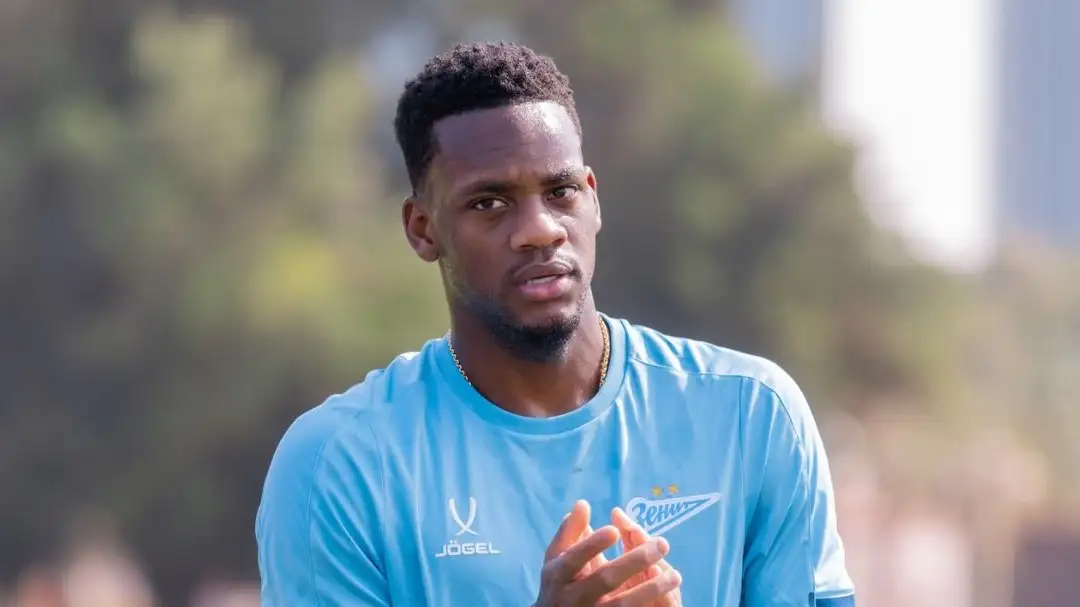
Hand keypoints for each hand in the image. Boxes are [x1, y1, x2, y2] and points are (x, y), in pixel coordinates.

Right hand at [535, 500, 681, 606]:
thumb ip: (569, 531)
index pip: (573, 560)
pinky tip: (668, 594)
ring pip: (622, 604)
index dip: (592, 545)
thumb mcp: (556, 557)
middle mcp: (573, 598)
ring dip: (651, 589)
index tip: (614, 529)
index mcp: (557, 576)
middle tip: (662, 544)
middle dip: (634, 561)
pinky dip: (648, 604)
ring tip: (676, 574)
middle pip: (604, 580)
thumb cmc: (558, 581)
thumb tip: (583, 504)